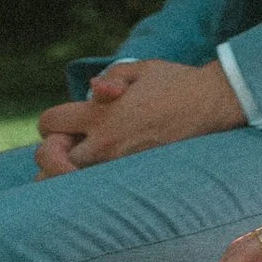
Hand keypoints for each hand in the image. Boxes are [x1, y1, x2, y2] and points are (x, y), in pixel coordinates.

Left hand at [31, 60, 244, 176]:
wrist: (212, 106)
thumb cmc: (175, 83)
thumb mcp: (139, 70)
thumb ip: (109, 78)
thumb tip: (93, 91)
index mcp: (101, 114)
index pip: (49, 124)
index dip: (52, 122)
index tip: (67, 121)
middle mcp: (106, 144)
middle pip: (49, 160)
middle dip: (51, 152)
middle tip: (70, 145)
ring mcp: (120, 166)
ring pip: (70, 184)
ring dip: (67, 173)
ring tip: (82, 162)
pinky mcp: (136, 180)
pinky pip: (99, 192)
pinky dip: (90, 186)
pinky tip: (103, 172)